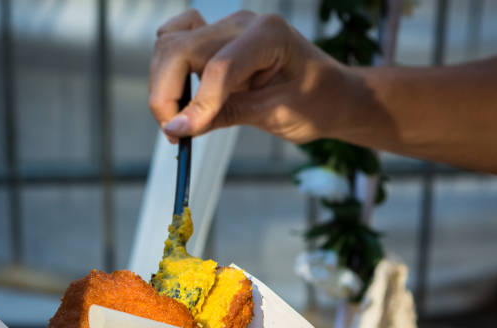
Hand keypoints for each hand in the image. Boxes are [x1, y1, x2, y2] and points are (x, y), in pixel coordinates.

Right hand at [150, 9, 349, 143]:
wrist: (333, 94)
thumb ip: (225, 115)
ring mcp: (228, 27)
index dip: (194, 106)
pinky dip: (168, 68)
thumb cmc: (315, 103)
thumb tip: (178, 127)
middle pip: (179, 48)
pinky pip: (178, 40)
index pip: (216, 68)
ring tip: (176, 119)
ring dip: (162, 82)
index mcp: (267, 35)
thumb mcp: (274, 115)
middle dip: (165, 94)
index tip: (178, 136)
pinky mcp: (218, 38)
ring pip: (170, 43)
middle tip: (173, 133)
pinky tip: (181, 95)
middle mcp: (242, 22)